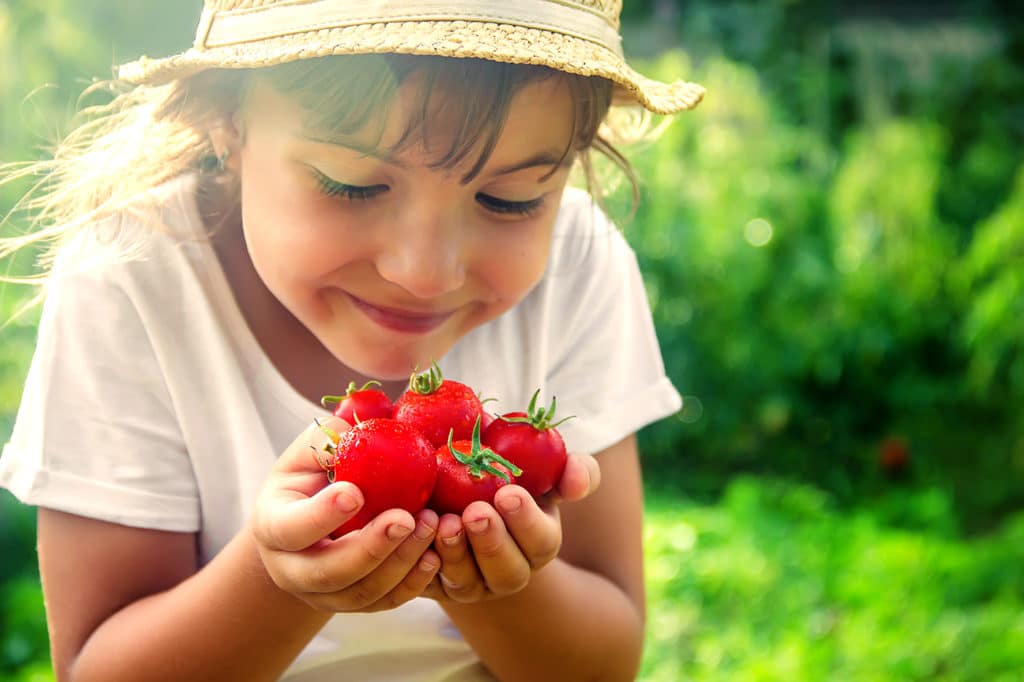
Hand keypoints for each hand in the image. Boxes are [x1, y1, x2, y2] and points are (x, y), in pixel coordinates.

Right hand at [250, 417, 441, 612]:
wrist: (310, 524)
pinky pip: (385, 603)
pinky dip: (413, 583)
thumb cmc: (311, 479)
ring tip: (430, 525)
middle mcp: (292, 570)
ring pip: (362, 593)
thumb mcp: (307, 456)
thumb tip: (352, 431)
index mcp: (273, 526)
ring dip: (400, 562)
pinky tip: (434, 556)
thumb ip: (324, 442)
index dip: (322, 515)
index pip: (292, 528)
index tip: (355, 493)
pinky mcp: (355, 604)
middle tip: (406, 518)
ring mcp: (323, 595)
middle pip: (329, 573)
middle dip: (371, 548)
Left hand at [425, 451, 600, 602]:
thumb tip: (578, 480)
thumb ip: (570, 469)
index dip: (527, 521)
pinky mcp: (431, 586)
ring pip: (466, 583)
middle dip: (492, 542)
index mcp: (538, 542)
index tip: (508, 492)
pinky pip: (426, 583)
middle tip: (475, 512)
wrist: (452, 489)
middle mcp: (507, 571)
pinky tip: (415, 532)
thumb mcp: (539, 467)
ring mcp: (469, 584)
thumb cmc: (503, 473)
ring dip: (457, 554)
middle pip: (507, 571)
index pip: (542, 540)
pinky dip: (420, 561)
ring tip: (444, 522)